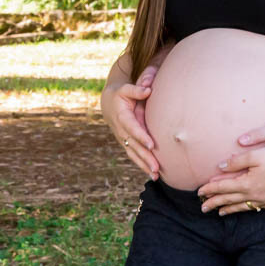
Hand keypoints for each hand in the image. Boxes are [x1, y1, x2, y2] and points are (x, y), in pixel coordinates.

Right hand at [101, 62, 160, 178]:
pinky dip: (142, 165)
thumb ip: (136, 90)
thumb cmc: (120, 95)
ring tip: (156, 176)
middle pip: (134, 146)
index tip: (151, 145)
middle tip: (156, 167)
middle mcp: (121, 131)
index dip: (141, 137)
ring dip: (144, 165)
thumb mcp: (125, 89)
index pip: (133, 129)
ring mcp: (123, 139)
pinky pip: (134, 156)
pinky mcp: (126, 143)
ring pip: (134, 154)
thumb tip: (148, 90)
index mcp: (122, 117)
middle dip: (145, 157)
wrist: (108, 104)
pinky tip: (152, 175)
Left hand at [197, 147, 264, 215]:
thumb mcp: (255, 155)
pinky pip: (254, 207)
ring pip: (242, 206)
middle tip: (202, 208)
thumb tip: (220, 168)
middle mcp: (254, 195)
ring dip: (229, 208)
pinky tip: (243, 208)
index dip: (210, 189)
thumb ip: (236, 162)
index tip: (199, 192)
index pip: (223, 188)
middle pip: (230, 200)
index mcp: (247, 184)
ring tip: (219, 212)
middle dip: (215, 203)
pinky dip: (245, 208)